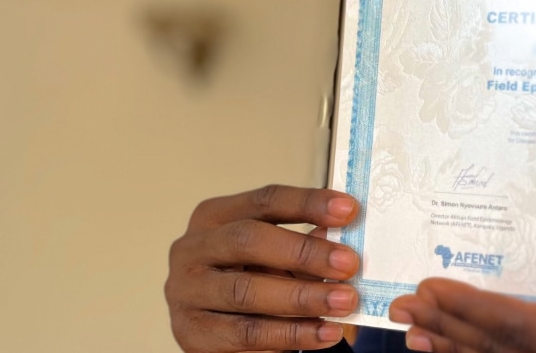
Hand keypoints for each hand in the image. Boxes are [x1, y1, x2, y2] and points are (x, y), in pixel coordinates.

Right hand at [165, 185, 361, 351]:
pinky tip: (324, 333)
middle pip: (249, 240)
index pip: (264, 200)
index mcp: (215, 216)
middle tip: (348, 264)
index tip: (349, 209)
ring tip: (344, 302)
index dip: (308, 203)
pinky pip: (246, 334)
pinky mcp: (192, 334)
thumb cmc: (252, 279)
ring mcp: (187, 292)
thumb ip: (306, 245)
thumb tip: (345, 237)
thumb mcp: (277, 256)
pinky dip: (291, 334)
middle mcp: (193, 249)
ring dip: (302, 297)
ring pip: (246, 291)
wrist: (218, 329)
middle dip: (304, 252)